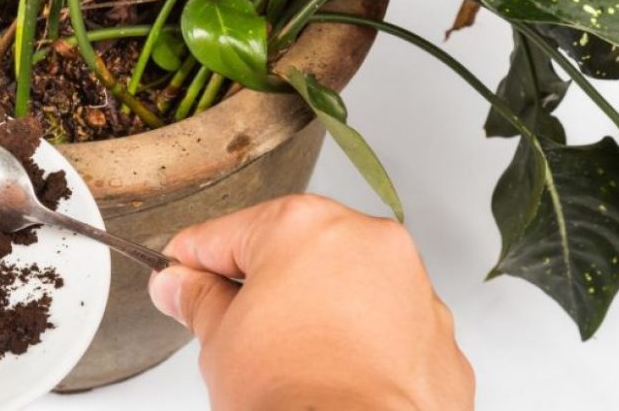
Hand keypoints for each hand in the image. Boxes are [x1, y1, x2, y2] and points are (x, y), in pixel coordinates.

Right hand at [148, 195, 473, 409]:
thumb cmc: (294, 396)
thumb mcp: (218, 342)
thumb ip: (198, 300)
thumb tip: (183, 287)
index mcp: (303, 225)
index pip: (224, 235)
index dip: (191, 264)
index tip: (178, 282)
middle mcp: (366, 242)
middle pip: (293, 252)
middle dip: (261, 287)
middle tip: (233, 330)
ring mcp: (412, 289)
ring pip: (346, 287)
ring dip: (316, 312)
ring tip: (288, 361)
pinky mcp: (439, 338)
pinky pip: (387, 328)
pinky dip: (361, 345)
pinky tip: (333, 376)